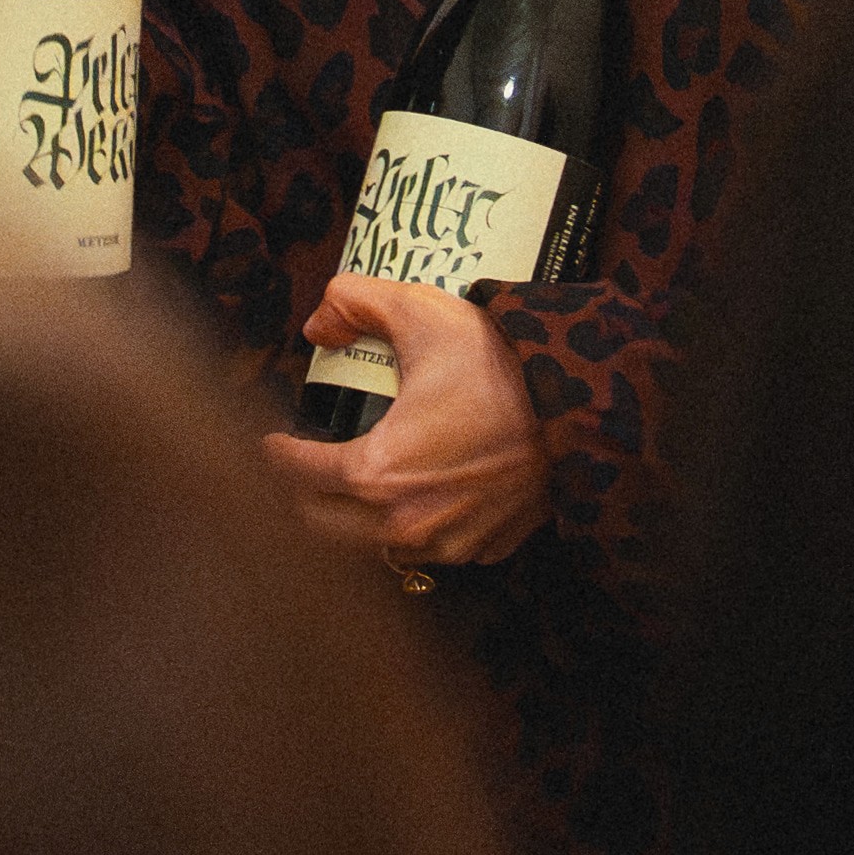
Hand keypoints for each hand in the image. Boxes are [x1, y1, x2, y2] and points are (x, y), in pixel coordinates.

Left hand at [262, 276, 555, 569]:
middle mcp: (401, 524)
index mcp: (374, 472)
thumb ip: (354, 301)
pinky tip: (410, 503)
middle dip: (299, 496)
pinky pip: (426, 553)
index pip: (295, 476)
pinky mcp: (479, 550)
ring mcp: (443, 545)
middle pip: (318, 526)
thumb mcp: (422, 312)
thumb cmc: (502, 367)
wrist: (583, 410)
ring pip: (370, 549)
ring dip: (350, 523)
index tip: (270, 443)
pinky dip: (408, 533)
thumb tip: (317, 325)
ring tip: (348, 490)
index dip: (273, 455)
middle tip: (299, 469)